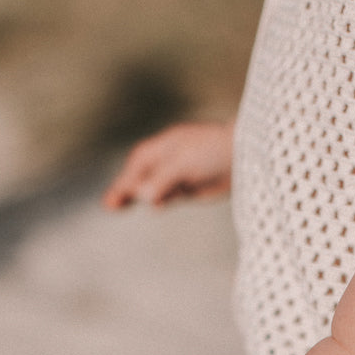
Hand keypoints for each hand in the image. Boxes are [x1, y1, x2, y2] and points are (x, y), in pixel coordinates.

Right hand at [103, 121, 233, 208]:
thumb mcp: (183, 164)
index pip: (135, 167)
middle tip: (109, 206)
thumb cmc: (213, 150)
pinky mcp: (189, 188)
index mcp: (161, 148)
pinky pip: (167, 196)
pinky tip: (154, 206)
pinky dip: (159, 201)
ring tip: (119, 206)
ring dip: (139, 197)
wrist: (245, 154)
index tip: (111, 200)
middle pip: (139, 177)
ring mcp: (176, 175)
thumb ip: (162, 180)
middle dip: (125, 191)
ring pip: (151, 189)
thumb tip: (142, 196)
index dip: (123, 183)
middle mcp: (165, 161)